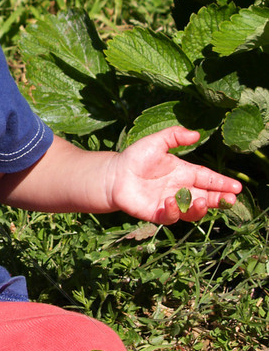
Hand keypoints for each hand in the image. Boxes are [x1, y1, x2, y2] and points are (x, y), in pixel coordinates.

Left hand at [108, 126, 240, 223]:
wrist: (113, 174)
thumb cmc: (134, 157)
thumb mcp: (156, 142)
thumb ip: (175, 136)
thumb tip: (196, 134)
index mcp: (184, 173)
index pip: (208, 179)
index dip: (222, 183)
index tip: (237, 187)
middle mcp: (180, 189)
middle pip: (206, 197)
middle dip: (220, 200)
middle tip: (231, 200)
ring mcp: (170, 202)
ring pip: (192, 211)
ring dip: (200, 208)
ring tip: (203, 201)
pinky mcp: (157, 213)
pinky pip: (170, 216)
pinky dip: (174, 211)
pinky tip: (171, 201)